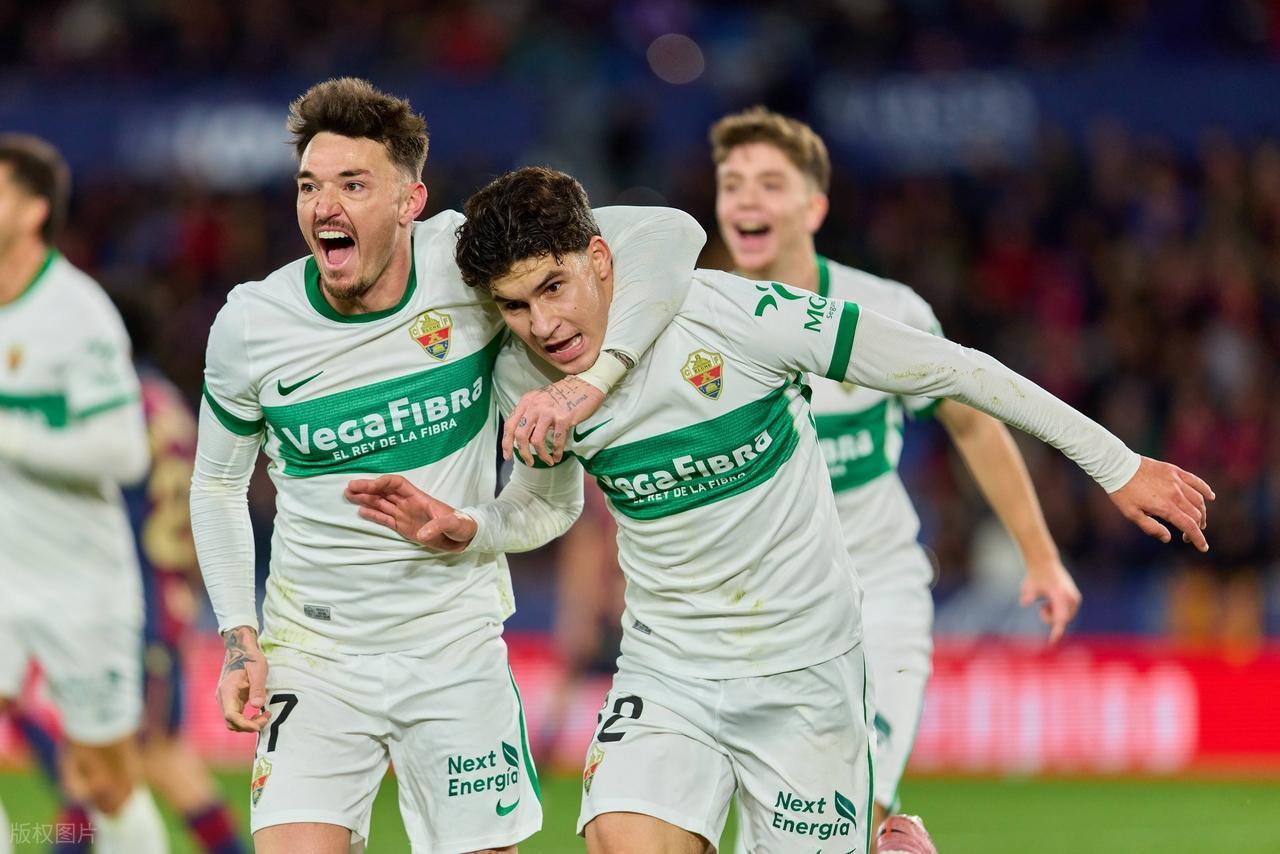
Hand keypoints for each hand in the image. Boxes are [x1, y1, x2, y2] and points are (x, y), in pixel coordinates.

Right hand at [217, 626, 269, 732]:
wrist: (240, 649)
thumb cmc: (250, 658)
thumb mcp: (258, 670)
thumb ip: (257, 688)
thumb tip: (257, 705)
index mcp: (227, 691)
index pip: (231, 716)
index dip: (245, 724)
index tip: (259, 725)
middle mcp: (223, 698)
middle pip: (231, 723)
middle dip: (249, 726)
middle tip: (267, 717)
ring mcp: (225, 700)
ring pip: (233, 721)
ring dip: (248, 723)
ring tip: (265, 714)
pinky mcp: (230, 700)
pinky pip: (236, 715)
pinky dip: (247, 718)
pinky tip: (260, 712)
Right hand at [345, 474, 476, 550]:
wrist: (465, 538)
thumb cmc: (462, 526)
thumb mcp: (454, 523)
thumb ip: (439, 526)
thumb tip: (422, 534)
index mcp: (419, 497)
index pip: (397, 484)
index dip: (383, 483)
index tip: (370, 486)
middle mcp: (409, 504)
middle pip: (385, 491)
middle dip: (368, 488)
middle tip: (349, 487)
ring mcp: (405, 515)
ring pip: (382, 504)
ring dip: (366, 499)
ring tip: (348, 495)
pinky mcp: (404, 527)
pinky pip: (385, 519)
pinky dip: (373, 514)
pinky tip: (361, 511)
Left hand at [504, 376, 604, 466]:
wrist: (584, 387)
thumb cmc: (563, 396)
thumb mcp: (540, 400)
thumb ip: (529, 413)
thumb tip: (523, 436)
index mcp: (526, 402)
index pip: (509, 425)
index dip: (506, 442)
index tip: (508, 455)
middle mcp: (534, 406)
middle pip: (520, 435)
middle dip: (523, 453)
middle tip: (528, 462)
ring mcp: (548, 412)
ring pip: (536, 440)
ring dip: (541, 455)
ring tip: (547, 461)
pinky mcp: (563, 418)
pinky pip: (557, 440)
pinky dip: (556, 452)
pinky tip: (557, 457)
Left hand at [1019, 558, 1081, 644]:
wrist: (1044, 563)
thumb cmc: (1035, 576)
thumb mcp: (1029, 586)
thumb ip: (1028, 595)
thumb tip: (1024, 602)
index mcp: (1061, 596)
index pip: (1061, 619)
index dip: (1057, 631)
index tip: (1052, 641)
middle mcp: (1071, 598)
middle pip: (1063, 620)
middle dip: (1051, 619)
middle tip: (1042, 608)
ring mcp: (1075, 598)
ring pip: (1065, 617)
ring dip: (1055, 614)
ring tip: (1046, 603)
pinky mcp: (1074, 597)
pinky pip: (1067, 612)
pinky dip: (1058, 610)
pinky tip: (1051, 601)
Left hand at [1109, 457, 1214, 551]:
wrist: (1118, 467)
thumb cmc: (1123, 492)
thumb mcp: (1132, 514)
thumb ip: (1151, 528)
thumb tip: (1168, 538)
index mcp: (1165, 507)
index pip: (1189, 526)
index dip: (1198, 539)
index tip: (1203, 547)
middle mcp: (1175, 494)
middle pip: (1196, 514)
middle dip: (1197, 527)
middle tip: (1189, 534)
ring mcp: (1177, 481)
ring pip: (1198, 500)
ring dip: (1201, 512)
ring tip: (1198, 520)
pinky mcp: (1175, 471)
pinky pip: (1196, 481)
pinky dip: (1205, 490)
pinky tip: (1211, 497)